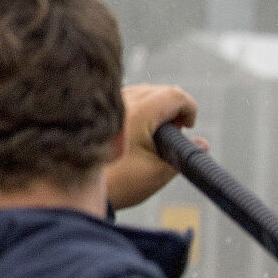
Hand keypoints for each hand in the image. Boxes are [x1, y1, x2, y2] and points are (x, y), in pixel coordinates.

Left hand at [104, 84, 200, 210]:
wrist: (76, 187)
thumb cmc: (118, 181)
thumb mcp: (159, 171)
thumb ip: (185, 155)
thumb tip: (201, 144)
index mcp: (138, 112)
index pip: (175, 95)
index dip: (189, 109)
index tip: (188, 127)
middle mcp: (121, 100)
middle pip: (159, 90)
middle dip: (173, 109)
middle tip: (173, 133)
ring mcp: (106, 103)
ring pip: (142, 92)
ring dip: (155, 108)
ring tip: (154, 135)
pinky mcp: (96, 110)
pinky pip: (125, 98)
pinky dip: (138, 109)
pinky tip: (135, 132)